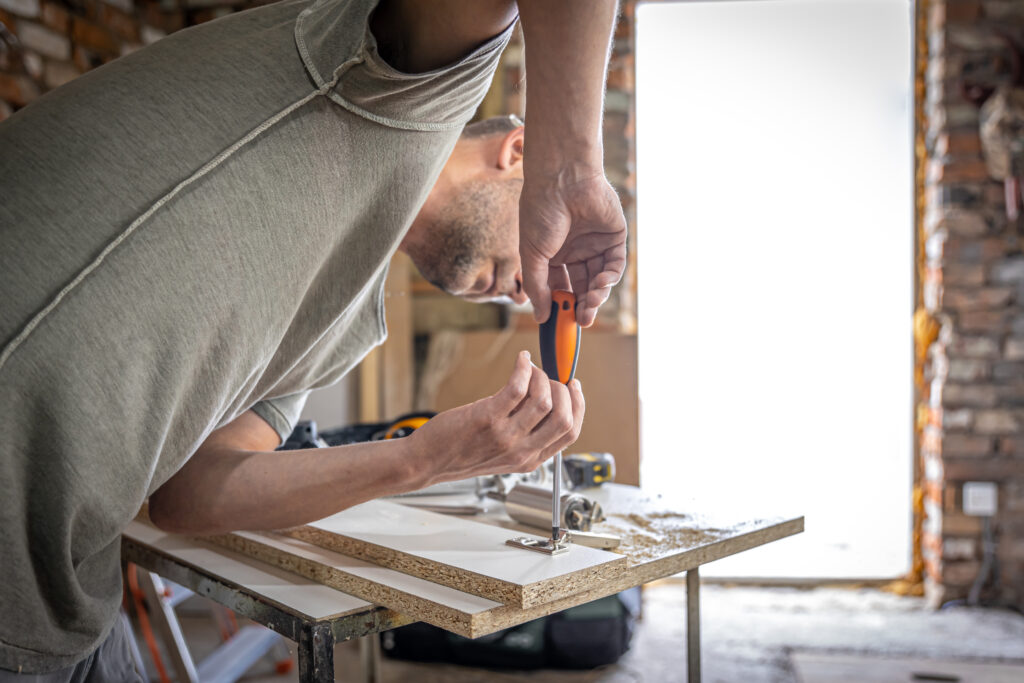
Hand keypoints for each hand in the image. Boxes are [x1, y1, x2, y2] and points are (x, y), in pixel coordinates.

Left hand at [408, 350, 584, 485]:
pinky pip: (518, 387)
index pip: (571, 433)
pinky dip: (524, 368)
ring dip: (542, 377)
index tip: (572, 388)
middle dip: (564, 390)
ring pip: (544, 400)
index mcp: (530, 460)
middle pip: (564, 418)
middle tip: (550, 377)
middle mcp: (521, 451)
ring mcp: (505, 436)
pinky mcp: (487, 418)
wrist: (426, 461)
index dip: (578, 406)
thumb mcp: (502, 452)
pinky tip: (521, 361)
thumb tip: (543, 397)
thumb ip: (525, 433)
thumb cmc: (459, 453)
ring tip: (530, 369)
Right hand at [519, 172, 626, 326]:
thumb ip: (537, 287)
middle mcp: (575, 251)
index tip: (560, 324)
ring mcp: (595, 244)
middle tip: (581, 321)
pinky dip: (610, 278)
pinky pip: (615, 264)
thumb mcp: (532, 255)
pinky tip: (601, 284)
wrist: (562, 179)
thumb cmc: (541, 211)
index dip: (560, 306)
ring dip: (596, 295)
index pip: (558, 287)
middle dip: (582, 306)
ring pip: (599, 280)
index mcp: (552, 255)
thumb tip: (541, 316)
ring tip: (590, 304)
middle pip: (581, 287)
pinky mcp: (614, 237)